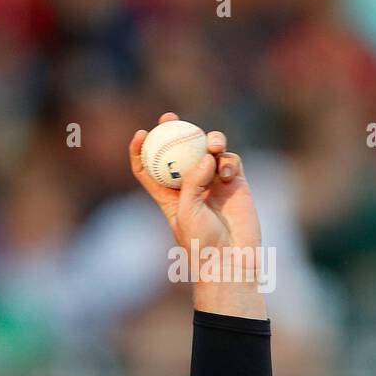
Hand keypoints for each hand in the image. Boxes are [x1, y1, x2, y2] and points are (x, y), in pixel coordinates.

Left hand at [129, 112, 260, 258]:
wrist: (232, 258)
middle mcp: (190, 186)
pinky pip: (230, 160)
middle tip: (170, 118)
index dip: (141, 151)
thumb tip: (205, 156)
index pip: (148, 169)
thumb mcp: (186, 212)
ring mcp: (213, 182)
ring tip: (213, 145)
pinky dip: (227, 160)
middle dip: (173, 131)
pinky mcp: (235, 183)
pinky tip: (226, 171)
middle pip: (178, 152)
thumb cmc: (202, 242)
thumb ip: (192, 183)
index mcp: (167, 195)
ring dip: (209, 141)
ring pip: (208, 150)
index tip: (139, 135)